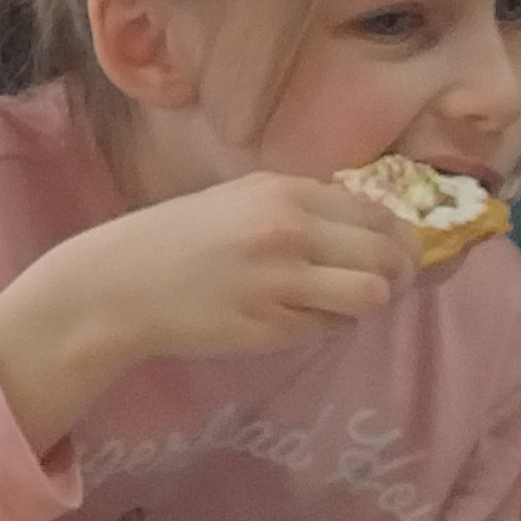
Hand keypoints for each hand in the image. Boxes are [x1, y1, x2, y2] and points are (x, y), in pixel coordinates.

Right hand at [53, 171, 417, 367]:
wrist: (121, 283)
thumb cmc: (180, 237)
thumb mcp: (241, 198)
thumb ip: (303, 205)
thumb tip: (370, 225)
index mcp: (285, 192)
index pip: (378, 213)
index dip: (398, 238)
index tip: (393, 252)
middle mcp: (289, 231)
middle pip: (388, 255)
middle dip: (398, 274)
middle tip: (383, 285)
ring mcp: (280, 281)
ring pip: (371, 295)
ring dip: (366, 303)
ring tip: (341, 303)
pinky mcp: (269, 328)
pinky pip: (328, 328)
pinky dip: (323, 325)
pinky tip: (294, 316)